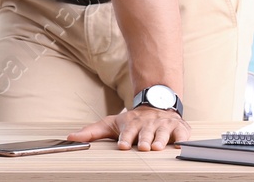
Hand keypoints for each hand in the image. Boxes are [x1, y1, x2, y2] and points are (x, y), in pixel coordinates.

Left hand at [67, 105, 190, 150]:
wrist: (157, 105)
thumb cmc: (132, 121)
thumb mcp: (111, 124)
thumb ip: (92, 131)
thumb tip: (70, 138)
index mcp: (131, 124)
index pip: (127, 132)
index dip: (125, 138)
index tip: (122, 145)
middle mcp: (148, 125)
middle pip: (146, 133)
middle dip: (144, 139)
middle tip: (143, 146)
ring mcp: (164, 126)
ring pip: (163, 134)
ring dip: (160, 140)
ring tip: (158, 147)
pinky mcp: (179, 128)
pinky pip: (182, 134)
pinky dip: (182, 139)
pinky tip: (181, 144)